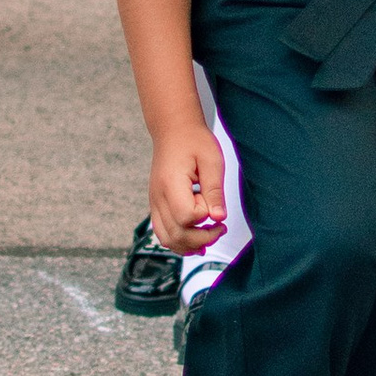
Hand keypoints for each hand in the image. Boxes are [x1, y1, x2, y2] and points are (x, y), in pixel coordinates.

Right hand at [148, 120, 227, 253]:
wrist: (173, 130)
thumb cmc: (194, 141)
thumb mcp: (212, 161)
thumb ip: (215, 191)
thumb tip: (218, 218)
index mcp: (171, 185)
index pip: (187, 217)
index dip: (204, 216)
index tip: (215, 204)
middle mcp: (158, 197)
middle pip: (176, 235)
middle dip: (202, 238)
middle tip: (221, 229)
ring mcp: (154, 203)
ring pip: (167, 239)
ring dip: (189, 245)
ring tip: (210, 237)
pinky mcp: (156, 205)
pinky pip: (163, 233)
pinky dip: (179, 241)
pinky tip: (195, 240)